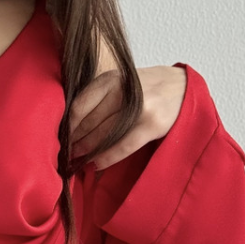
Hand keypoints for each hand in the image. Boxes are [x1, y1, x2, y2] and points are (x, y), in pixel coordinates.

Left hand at [69, 64, 187, 169]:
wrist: (183, 87)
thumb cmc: (146, 88)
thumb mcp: (121, 83)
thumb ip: (99, 97)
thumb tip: (70, 126)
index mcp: (111, 78)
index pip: (78, 106)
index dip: (67, 127)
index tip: (61, 139)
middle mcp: (123, 91)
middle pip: (89, 123)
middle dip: (76, 142)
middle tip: (67, 154)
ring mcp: (139, 108)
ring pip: (103, 136)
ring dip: (88, 151)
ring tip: (79, 160)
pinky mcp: (152, 125)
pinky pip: (122, 146)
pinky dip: (107, 158)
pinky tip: (97, 164)